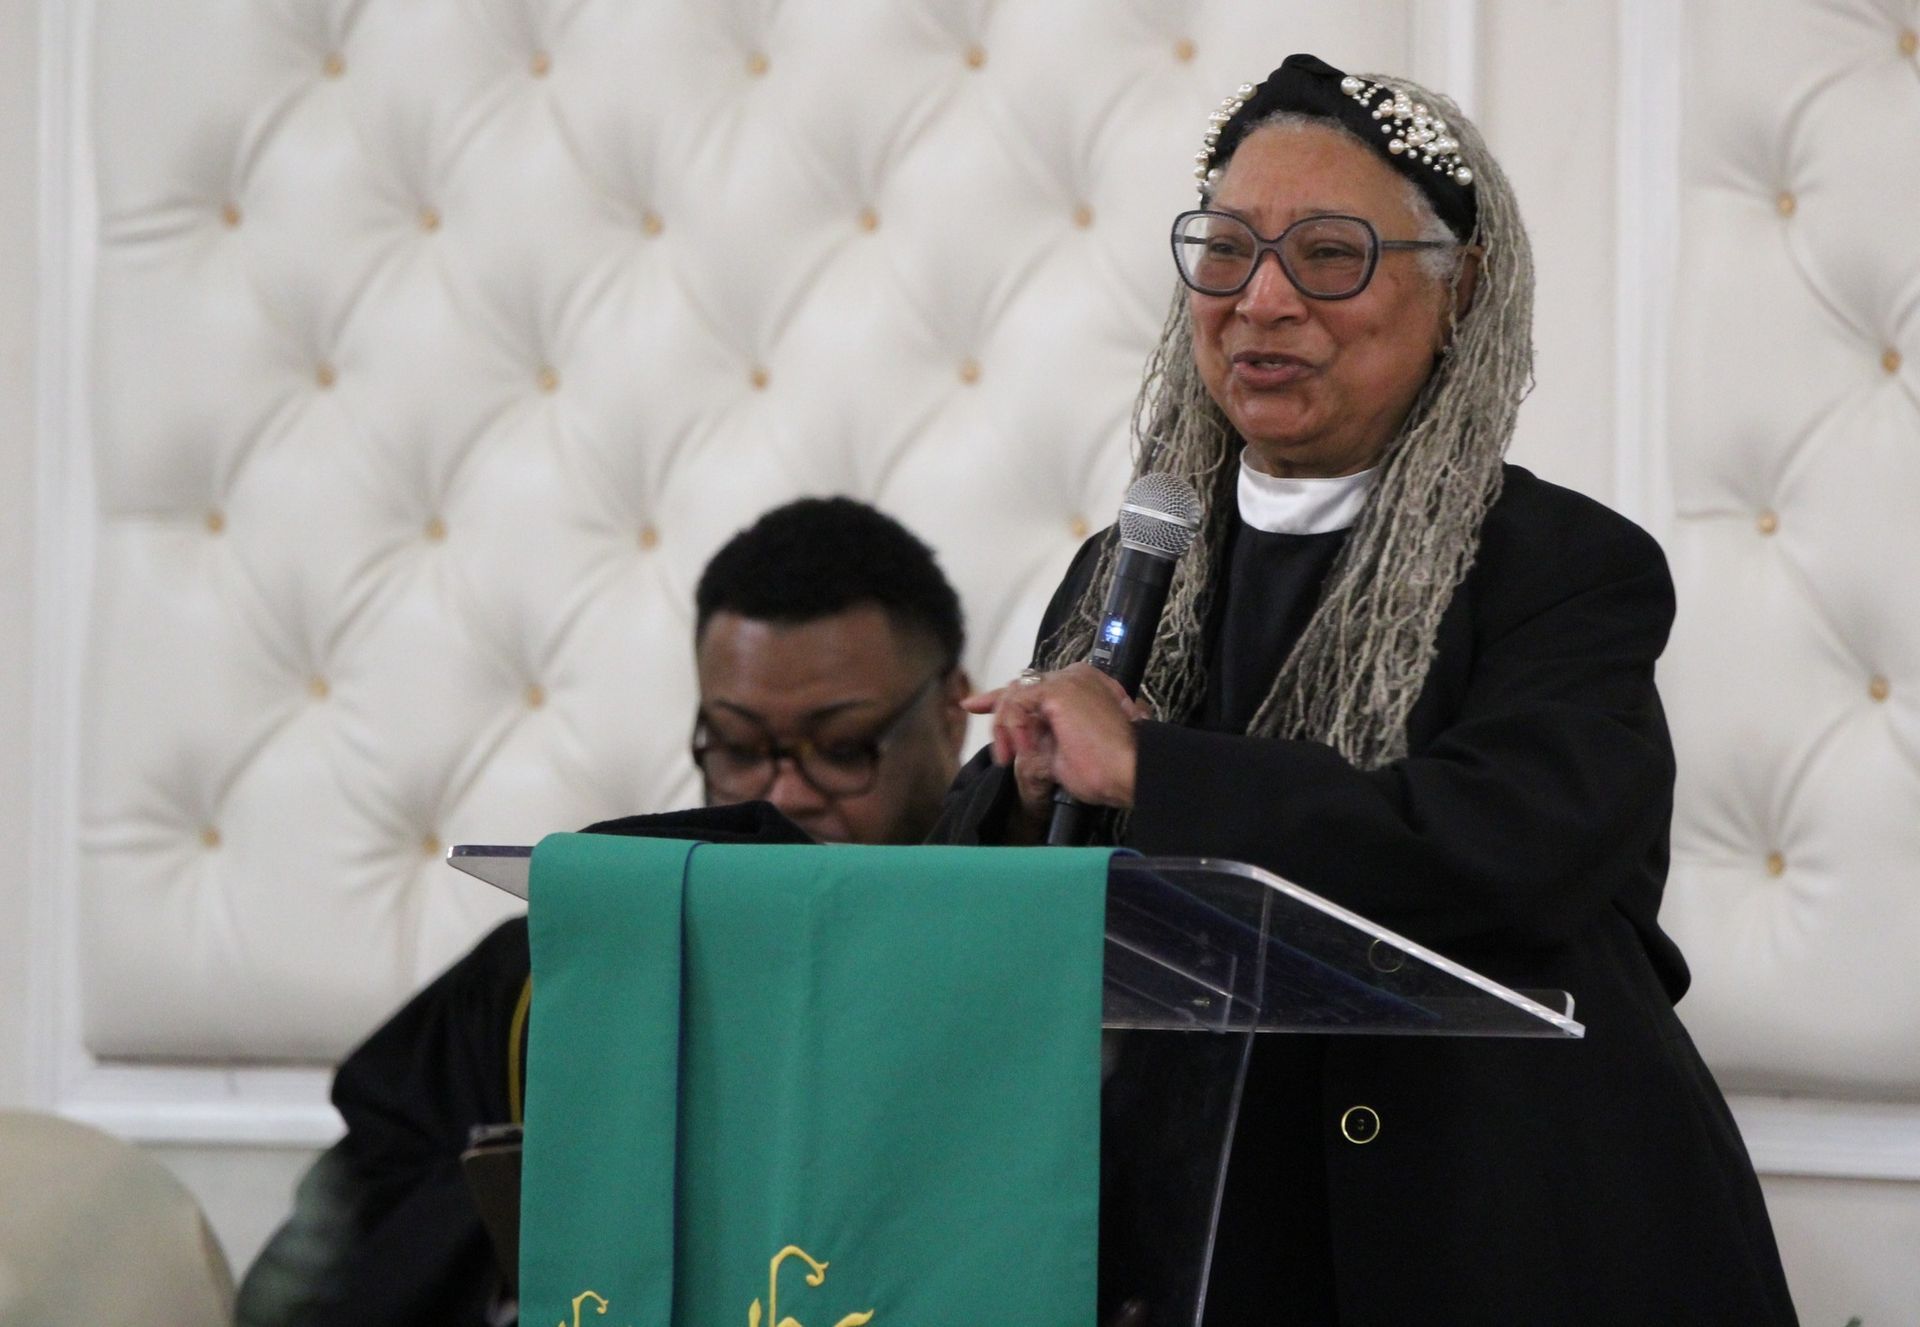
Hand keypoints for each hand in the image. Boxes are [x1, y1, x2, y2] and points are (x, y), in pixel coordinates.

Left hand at [963, 664, 1147, 824]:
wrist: (1130, 772)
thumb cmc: (1107, 770)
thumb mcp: (1062, 753)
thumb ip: (1042, 737)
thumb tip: (1019, 738)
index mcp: (1082, 688)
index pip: (1033, 688)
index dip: (1000, 698)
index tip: (974, 705)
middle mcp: (1076, 677)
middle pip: (1020, 687)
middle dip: (997, 711)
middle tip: (993, 741)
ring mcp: (1068, 680)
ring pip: (1015, 695)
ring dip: (1007, 729)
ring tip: (1015, 757)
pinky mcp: (1059, 690)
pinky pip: (1018, 704)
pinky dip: (1014, 729)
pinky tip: (1023, 749)